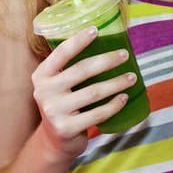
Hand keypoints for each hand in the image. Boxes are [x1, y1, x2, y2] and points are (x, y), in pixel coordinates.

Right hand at [31, 26, 133, 158]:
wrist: (54, 142)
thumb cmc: (63, 105)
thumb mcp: (57, 85)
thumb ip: (69, 69)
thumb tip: (104, 44)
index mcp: (41, 75)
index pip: (61, 53)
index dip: (78, 40)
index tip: (95, 30)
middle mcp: (44, 91)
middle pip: (81, 70)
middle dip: (107, 61)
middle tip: (124, 55)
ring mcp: (54, 111)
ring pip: (93, 92)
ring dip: (116, 83)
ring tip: (132, 77)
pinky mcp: (66, 128)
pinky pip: (97, 114)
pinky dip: (113, 105)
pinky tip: (124, 97)